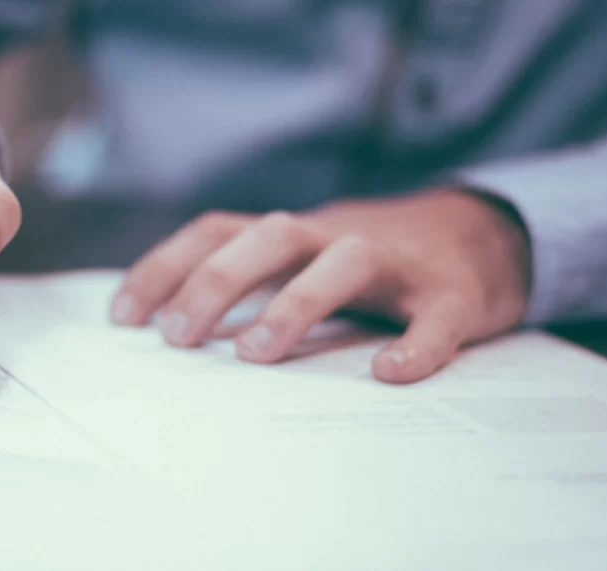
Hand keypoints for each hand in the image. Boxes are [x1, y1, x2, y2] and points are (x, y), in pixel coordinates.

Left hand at [111, 190, 529, 382]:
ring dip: (296, 302)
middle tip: (177, 337)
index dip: (166, 267)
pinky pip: (437, 316)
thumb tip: (172, 330)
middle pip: (270, 236)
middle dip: (216, 281)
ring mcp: (398, 262)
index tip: (123, 318)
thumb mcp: (304, 259)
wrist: (483, 233)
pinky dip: (417, 344)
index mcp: (294, 234)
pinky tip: (391, 374)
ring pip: (345, 262)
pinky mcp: (454, 294)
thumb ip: (252, 281)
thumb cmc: (371, 261)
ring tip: (253, 354)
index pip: (217, 231)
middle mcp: (337, 236)